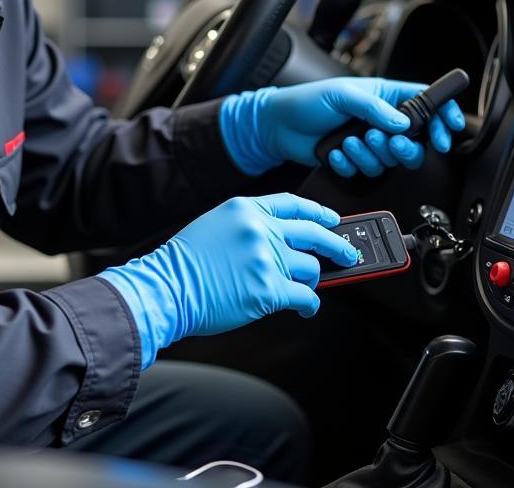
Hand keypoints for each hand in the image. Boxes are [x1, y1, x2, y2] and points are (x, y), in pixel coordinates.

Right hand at [97, 193, 357, 368]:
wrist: (166, 287)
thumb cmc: (185, 263)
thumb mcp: (216, 225)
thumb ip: (251, 226)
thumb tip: (286, 243)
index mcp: (246, 208)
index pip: (293, 204)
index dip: (318, 212)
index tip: (332, 219)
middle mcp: (260, 228)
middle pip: (313, 232)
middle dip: (337, 245)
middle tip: (348, 255)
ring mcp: (266, 257)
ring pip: (311, 267)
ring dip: (312, 280)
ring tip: (305, 288)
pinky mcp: (269, 288)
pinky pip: (305, 296)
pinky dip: (309, 305)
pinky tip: (305, 308)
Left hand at [219, 77, 465, 175]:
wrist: (278, 126)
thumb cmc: (306, 101)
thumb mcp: (342, 95)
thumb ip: (373, 108)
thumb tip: (403, 122)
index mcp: (384, 96)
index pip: (426, 103)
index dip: (442, 115)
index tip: (447, 130)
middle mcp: (382, 120)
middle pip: (415, 141)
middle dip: (404, 147)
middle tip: (387, 141)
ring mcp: (369, 142)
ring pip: (391, 160)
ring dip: (370, 154)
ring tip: (348, 141)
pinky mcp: (356, 160)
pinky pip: (367, 171)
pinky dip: (351, 163)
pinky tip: (335, 151)